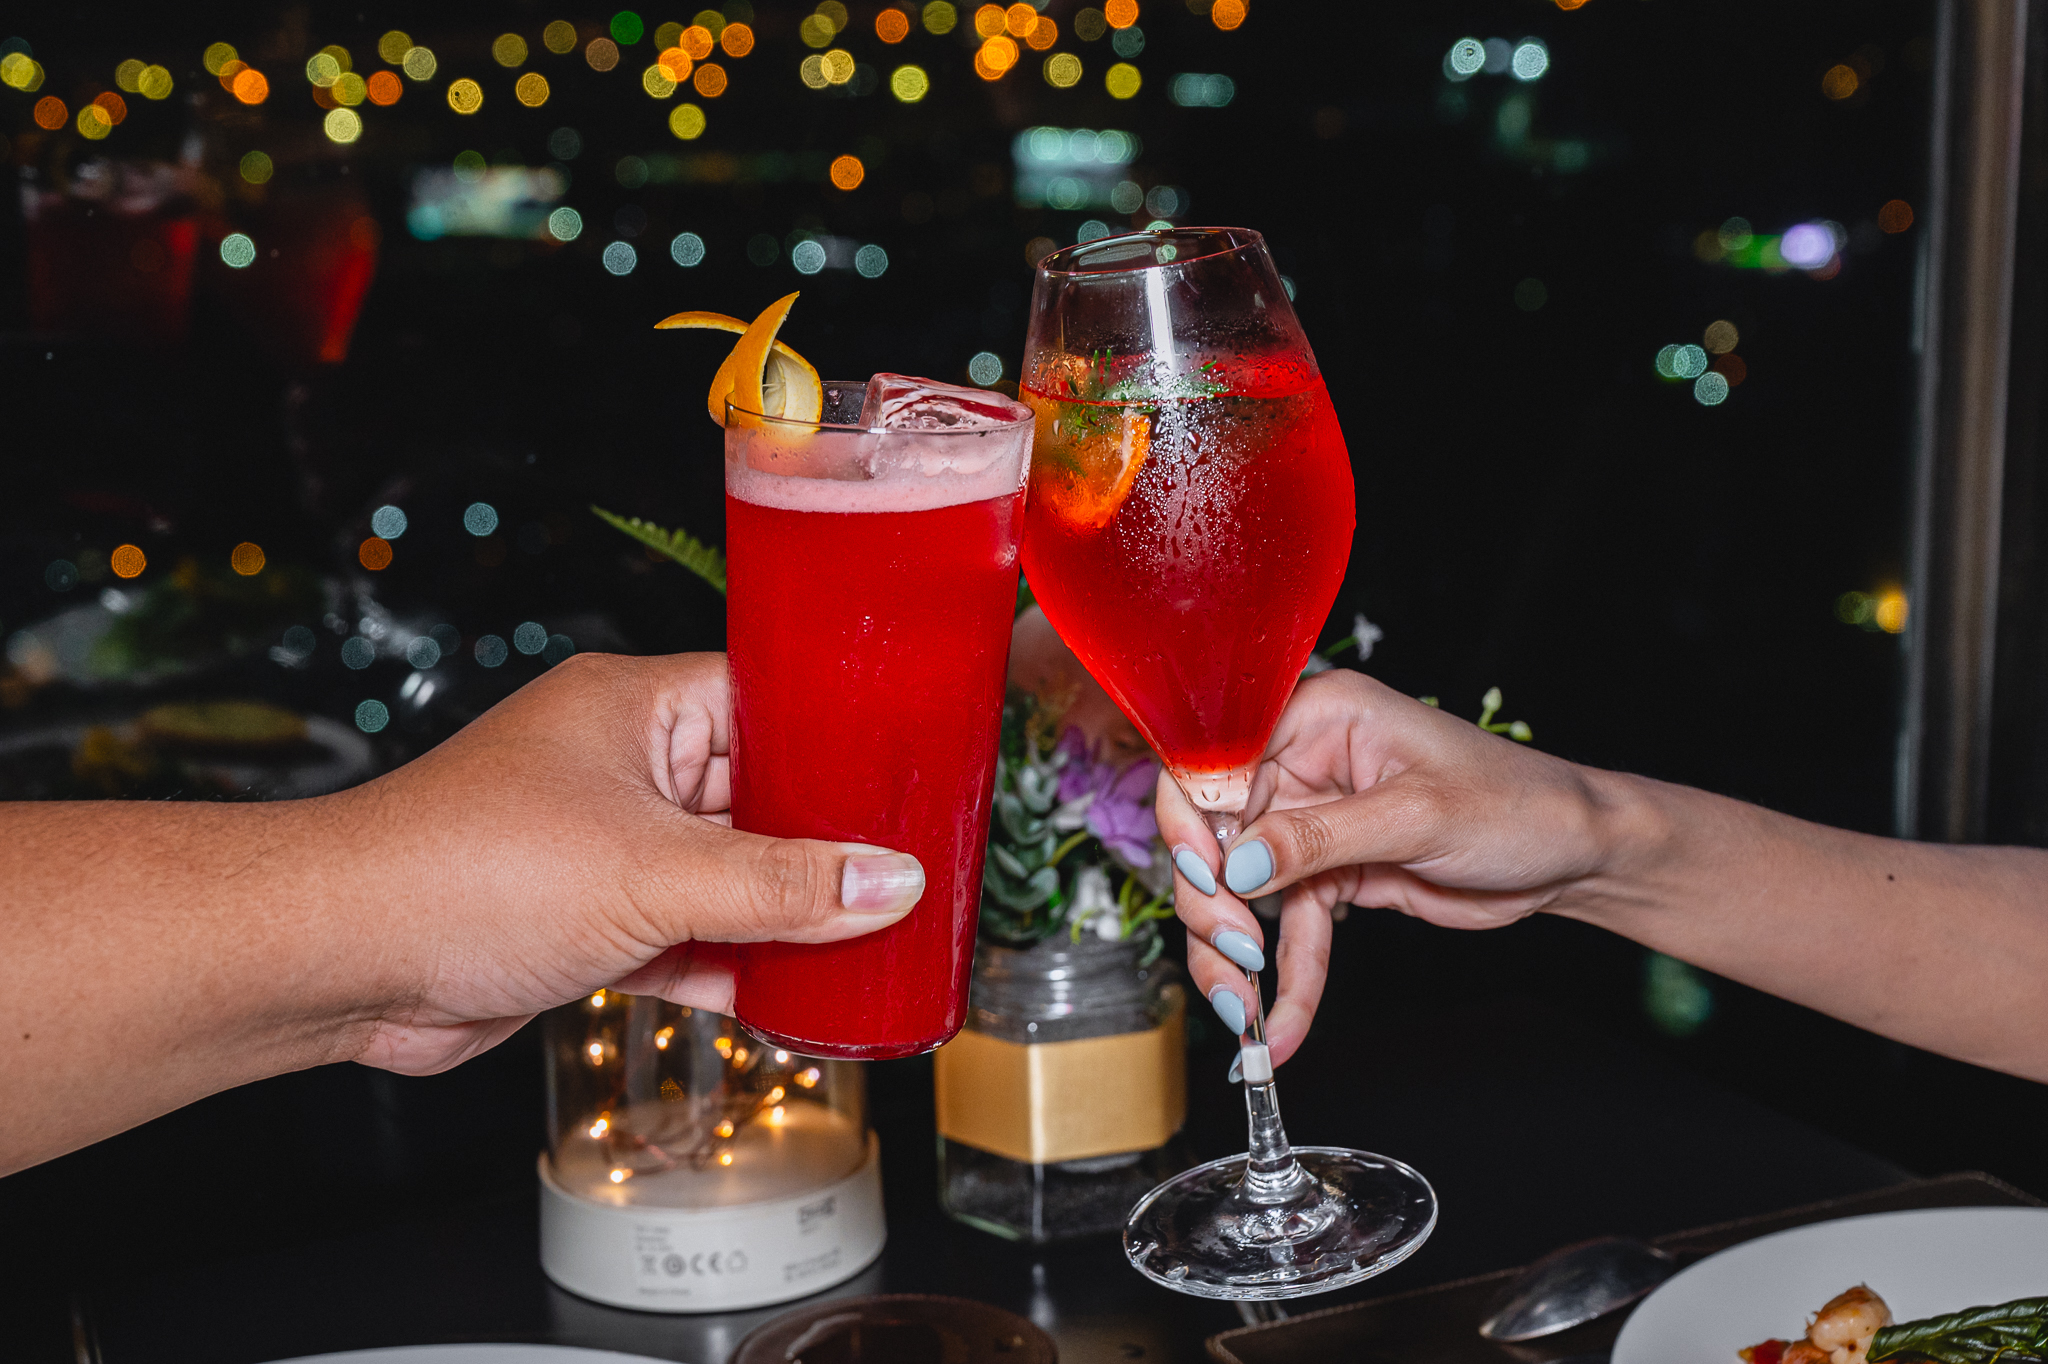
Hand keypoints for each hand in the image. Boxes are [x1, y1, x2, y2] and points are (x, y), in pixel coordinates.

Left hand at [342, 652, 924, 1074]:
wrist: (340, 961)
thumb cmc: (465, 872)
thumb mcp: (655, 873)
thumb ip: (781, 883)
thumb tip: (888, 882)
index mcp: (634, 708)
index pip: (765, 697)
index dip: (837, 734)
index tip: (910, 770)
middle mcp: (617, 766)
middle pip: (753, 796)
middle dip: (820, 844)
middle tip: (907, 873)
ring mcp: (598, 845)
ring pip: (719, 875)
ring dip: (776, 916)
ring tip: (869, 942)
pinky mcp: (581, 919)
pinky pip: (680, 934)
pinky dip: (725, 965)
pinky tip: (785, 999)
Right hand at [1158, 669, 1619, 1066]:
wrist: (1574, 855)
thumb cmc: (1517, 803)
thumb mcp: (1417, 815)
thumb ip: (1321, 837)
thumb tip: (1239, 864)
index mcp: (1318, 716)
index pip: (1216, 760)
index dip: (1193, 821)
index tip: (1205, 881)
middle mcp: (1304, 764)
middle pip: (1215, 835)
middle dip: (1213, 905)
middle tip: (1235, 958)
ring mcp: (1313, 824)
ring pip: (1239, 892)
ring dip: (1234, 957)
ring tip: (1244, 1015)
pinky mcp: (1331, 876)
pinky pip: (1288, 931)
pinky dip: (1285, 983)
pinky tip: (1279, 1029)